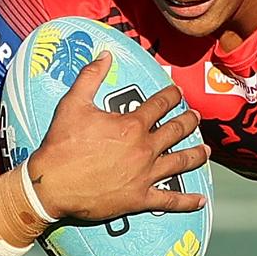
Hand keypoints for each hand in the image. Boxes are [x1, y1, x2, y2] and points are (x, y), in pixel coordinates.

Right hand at [27, 52, 208, 219]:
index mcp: (132, 125)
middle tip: (196, 117)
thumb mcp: (73, 104)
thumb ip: (90, 76)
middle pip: (176, 131)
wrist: (50, 184)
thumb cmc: (61, 145)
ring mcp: (145, 174)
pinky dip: (187, 201)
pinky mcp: (140, 198)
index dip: (172, 96)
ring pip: (180, 162)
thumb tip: (105, 54)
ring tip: (206, 150)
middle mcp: (145, 148)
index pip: (161, 105)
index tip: (178, 93)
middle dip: (189, 122)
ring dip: (196, 155)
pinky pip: (169, 200)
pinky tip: (200, 201)